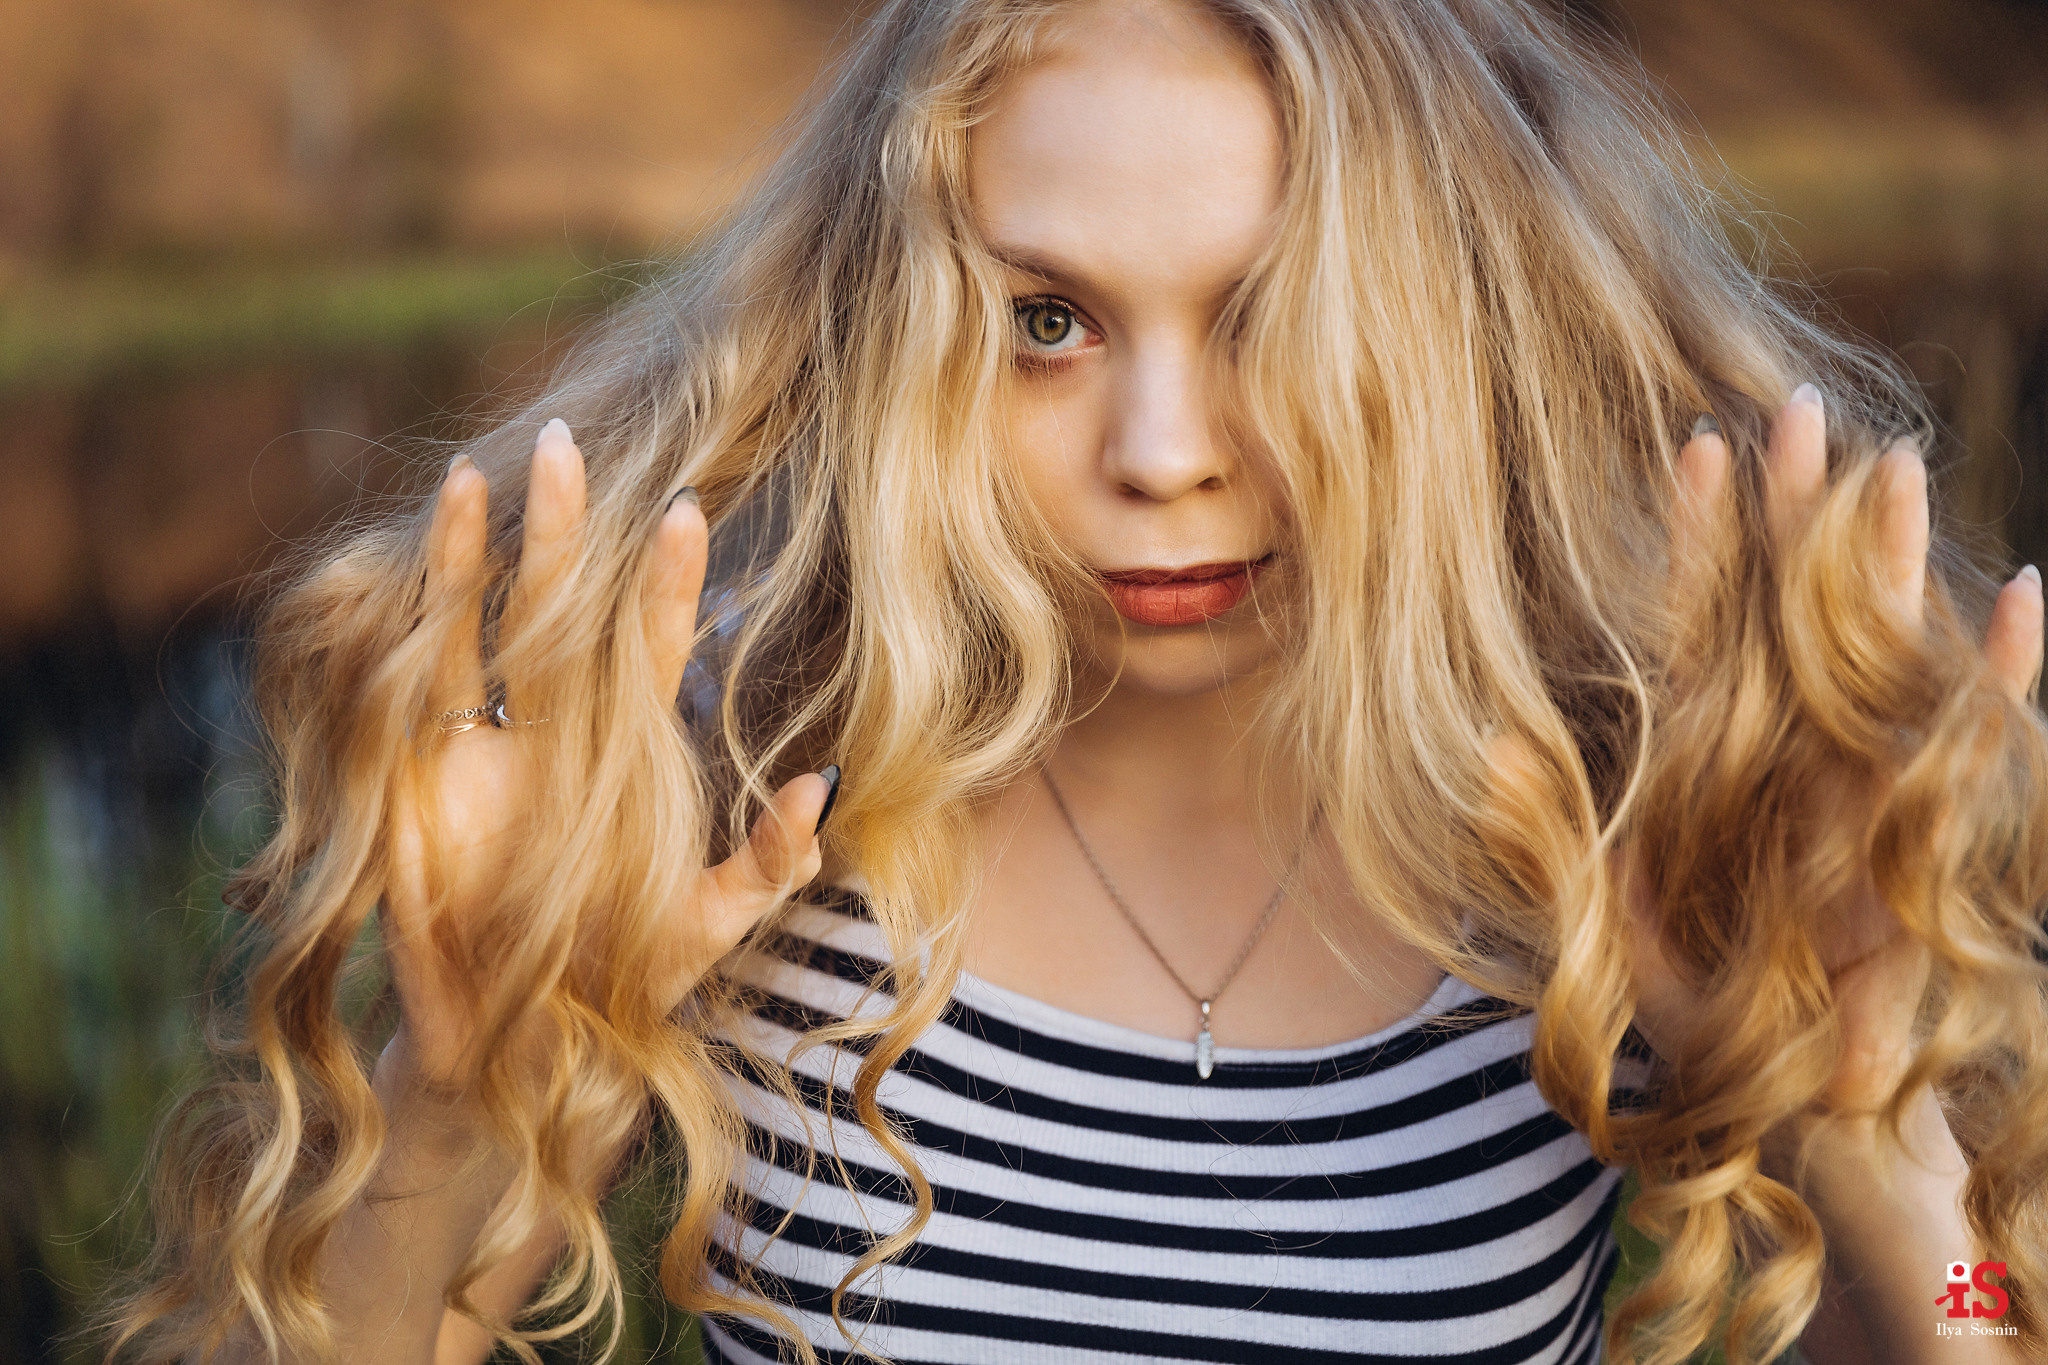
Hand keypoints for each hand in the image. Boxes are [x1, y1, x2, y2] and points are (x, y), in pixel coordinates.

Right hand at [382, 419, 834, 1092]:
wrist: (519, 1047)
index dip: (664, 581)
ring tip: (480, 474)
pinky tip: (410, 565)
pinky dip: (411, 624)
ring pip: (479, 624)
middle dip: (565, 529)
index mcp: (628, 751)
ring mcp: (482, 745)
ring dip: (478, 552)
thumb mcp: (709, 927)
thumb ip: (767, 861)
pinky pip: (412, 684)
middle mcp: (556, 730)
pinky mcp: (417, 776)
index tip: (687, 511)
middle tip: (565, 439)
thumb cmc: (624, 983)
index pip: (648, 643)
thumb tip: (825, 783)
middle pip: (560, 607)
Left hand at [1628, 386, 2042, 1123]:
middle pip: (1799, 611)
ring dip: (1893, 566)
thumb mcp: (1613, 927)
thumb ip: (1561, 840)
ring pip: (1888, 654)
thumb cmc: (1704, 1017)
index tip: (1695, 443)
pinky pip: (1980, 751)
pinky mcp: (1939, 841)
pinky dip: (2002, 683)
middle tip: (1799, 404)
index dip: (1703, 538)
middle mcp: (1796, 758)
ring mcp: (1872, 789)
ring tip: (1896, 465)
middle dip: (1800, 513)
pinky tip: (2021, 599)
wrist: (1800, 1106)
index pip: (1707, 626)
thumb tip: (1498, 748)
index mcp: (1716, 765)